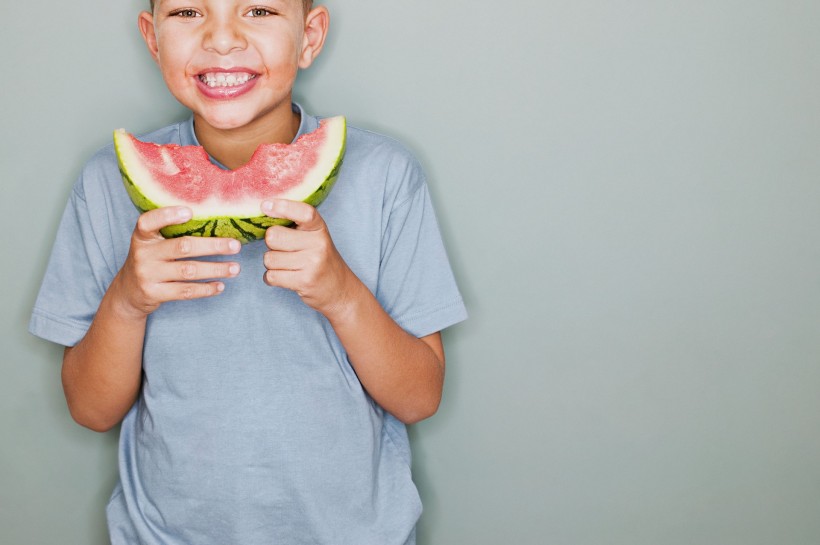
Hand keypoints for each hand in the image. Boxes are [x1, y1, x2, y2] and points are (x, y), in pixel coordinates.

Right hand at [113, 206, 240, 318]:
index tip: (190, 211)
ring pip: (188, 271)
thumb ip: (170, 231)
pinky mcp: (154, 293)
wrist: (128, 291)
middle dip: (212, 246)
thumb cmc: (150, 259)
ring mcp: (147, 275)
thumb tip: (213, 219)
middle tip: (235, 245)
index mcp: (142, 236)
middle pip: (182, 247)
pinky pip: (185, 291)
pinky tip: (220, 285)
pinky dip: (205, 289)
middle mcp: (143, 254)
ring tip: (235, 268)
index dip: (167, 215)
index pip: (148, 221)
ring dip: (215, 269)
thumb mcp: (151, 243)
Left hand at [261, 199, 356, 317]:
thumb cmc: (321, 260)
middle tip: (284, 251)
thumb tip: (264, 211)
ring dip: (272, 264)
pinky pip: (271, 276)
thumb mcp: (315, 237)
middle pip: (273, 236)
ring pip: (269, 258)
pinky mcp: (305, 281)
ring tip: (288, 267)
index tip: (265, 205)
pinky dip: (271, 278)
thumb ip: (296, 226)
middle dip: (271, 245)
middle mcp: (318, 243)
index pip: (303, 212)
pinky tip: (284, 278)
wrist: (340, 290)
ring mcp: (312, 263)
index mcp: (319, 228)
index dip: (282, 207)